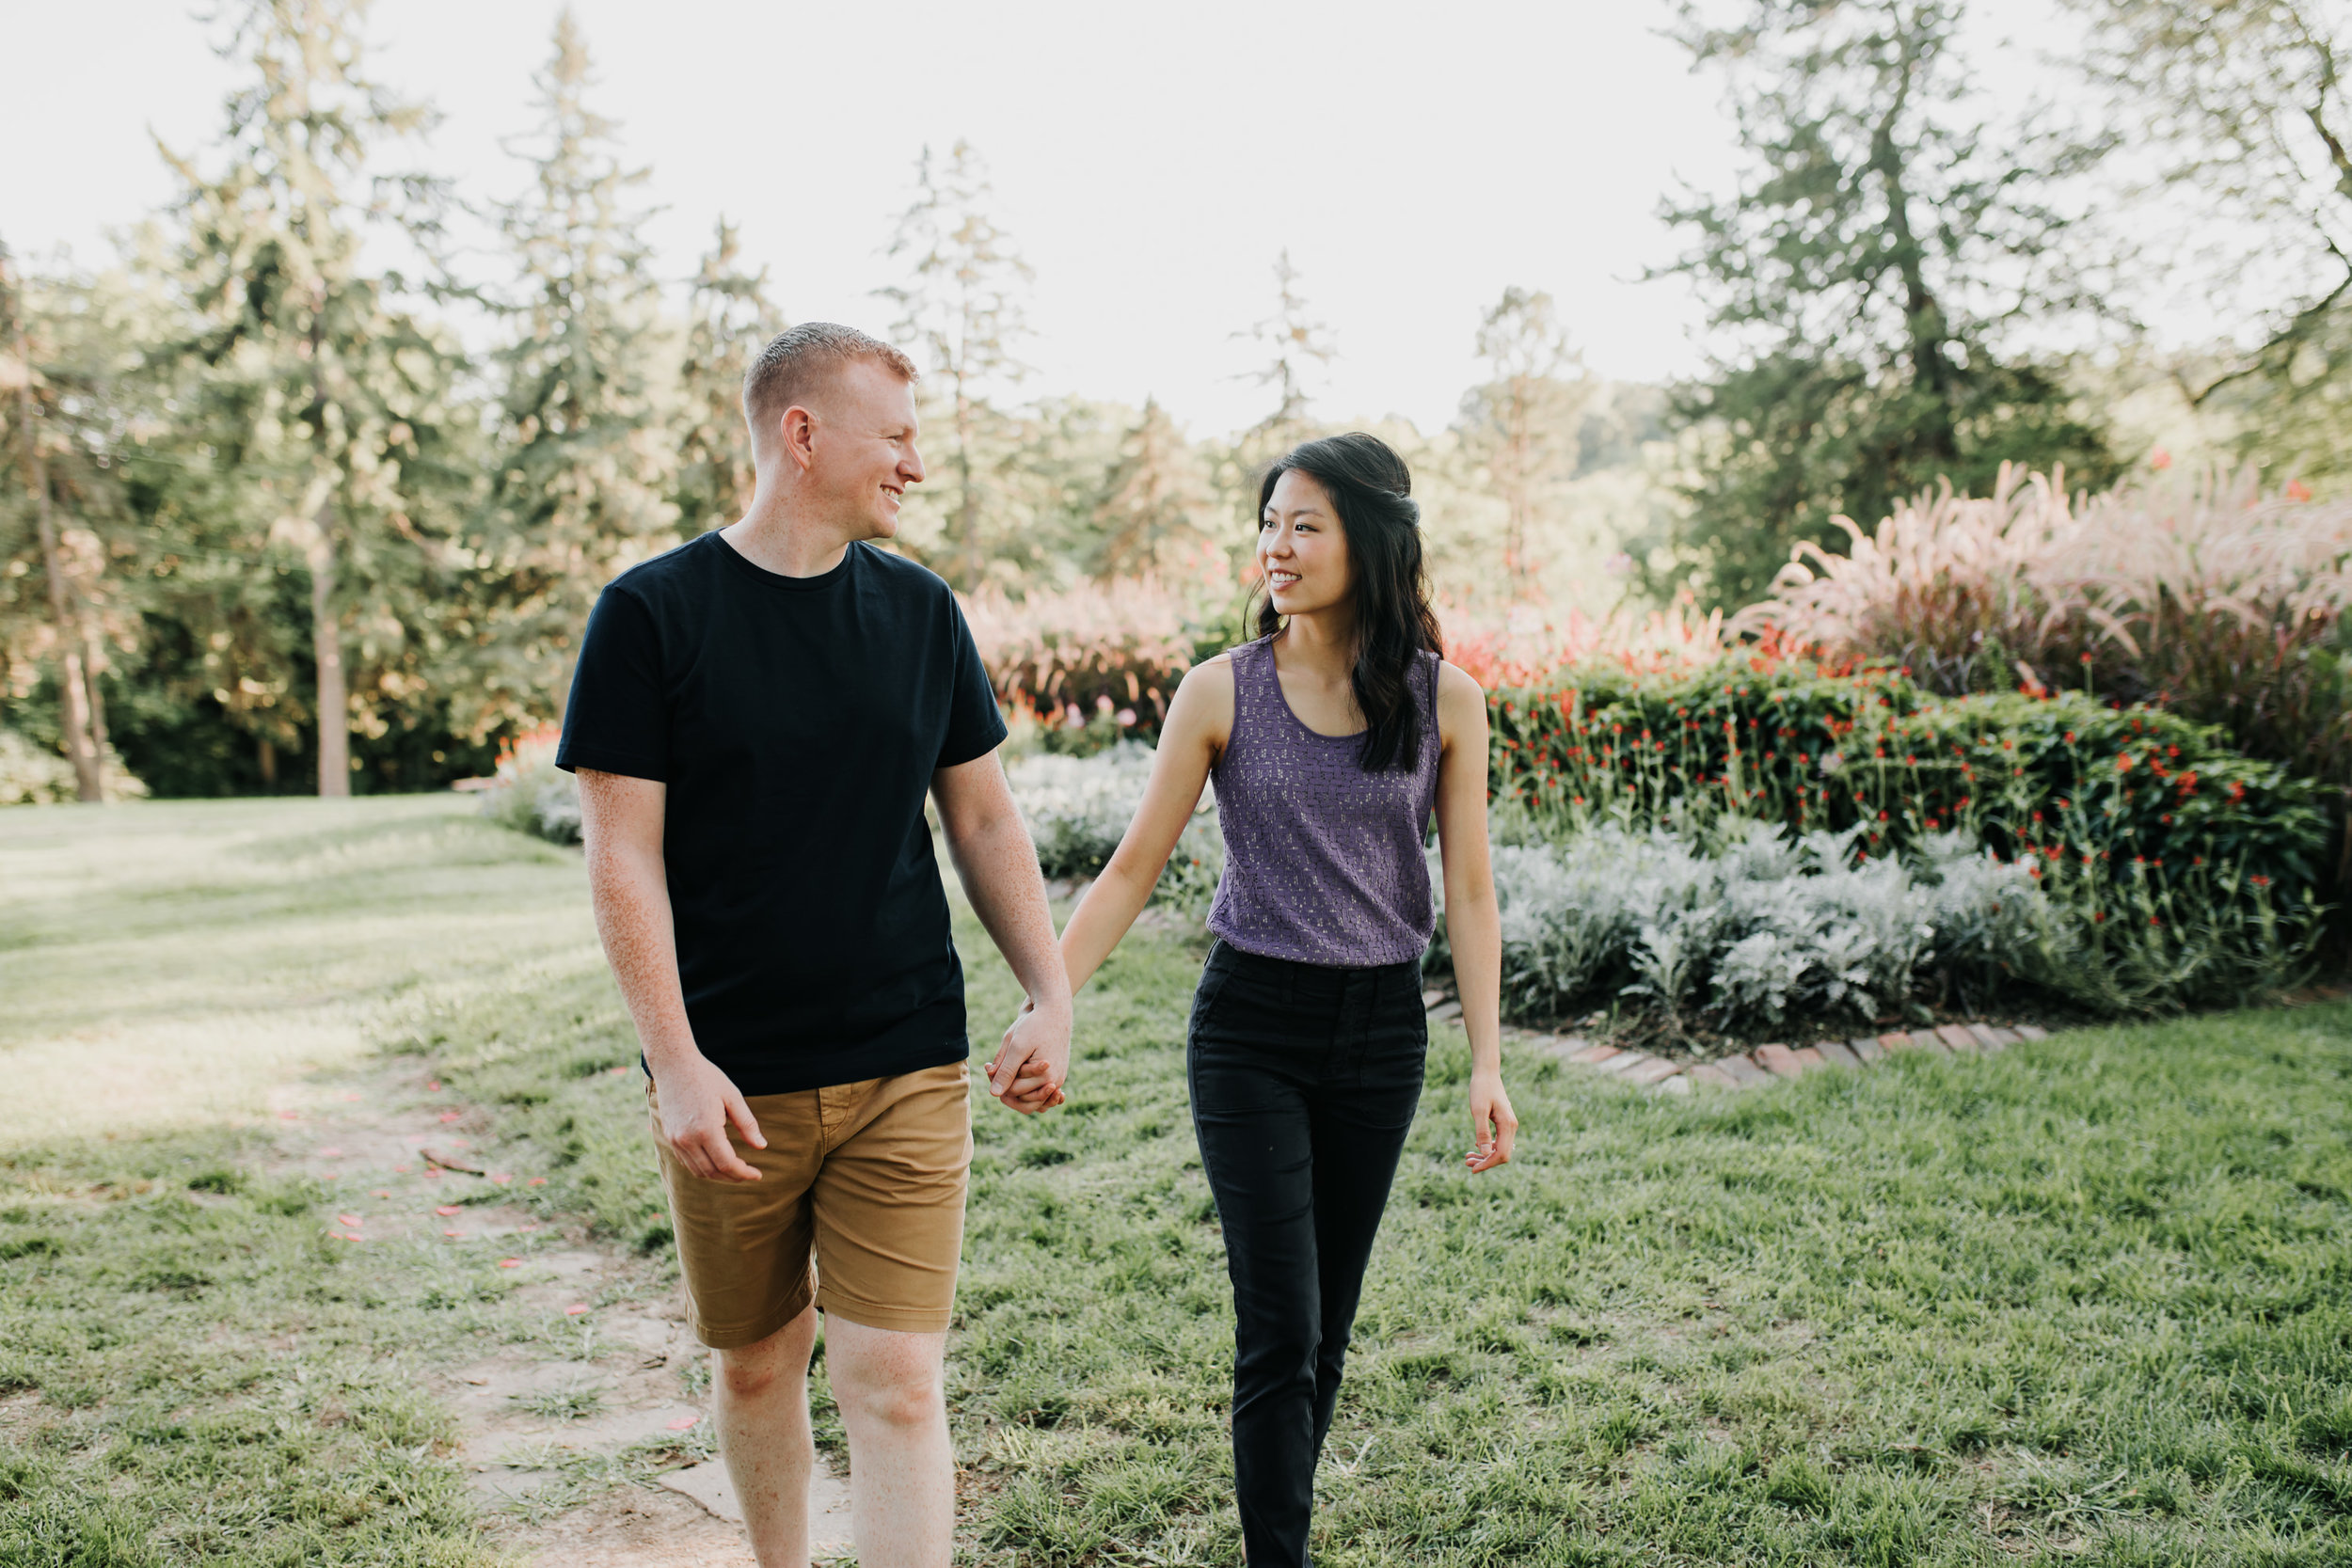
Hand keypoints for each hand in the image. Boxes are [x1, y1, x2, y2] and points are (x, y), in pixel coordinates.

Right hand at [650, 1053, 765, 1181]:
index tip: (757, 1174)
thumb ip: (747, 1124)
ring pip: (698, 1171)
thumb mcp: (733, 1097)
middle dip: (733, 1177)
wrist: (673, 1065)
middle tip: (749, 1173)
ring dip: (718, 1175)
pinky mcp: (669, 1137)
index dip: (744, 1173)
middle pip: (712, 1172)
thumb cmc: (707, 1077)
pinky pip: (687, 1162)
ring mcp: (675, 1139)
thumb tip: (762, 1147)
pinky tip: (716, 1161)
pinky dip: (703, 1167)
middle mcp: (687, 1138)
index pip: (727, 1163)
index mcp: (706, 1128)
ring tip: (735, 1170)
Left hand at [987, 997, 1071, 1113]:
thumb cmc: (1035, 1025)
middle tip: (992, 1065)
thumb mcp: (1017, 1046)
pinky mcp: (1056, 1074)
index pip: (1013, 1092)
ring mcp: (1057, 1079)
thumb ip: (1006, 1071)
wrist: (1054, 1011)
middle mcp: (1055, 1083)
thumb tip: (994, 1094)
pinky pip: (1037, 1088)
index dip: (997, 1081)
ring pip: (1029, 1094)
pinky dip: (1024, 1082)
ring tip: (1005, 1063)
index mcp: (1047, 1078)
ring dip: (1015, 1083)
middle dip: (1005, 1082)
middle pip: (1021, 1095)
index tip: (989, 1065)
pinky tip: (1014, 1069)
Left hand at [1465, 1068, 1516, 1173]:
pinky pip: (1498, 1140)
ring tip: (1467, 1157)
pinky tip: (1476, 1144)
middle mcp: (1511, 1127)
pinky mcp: (1503, 1122)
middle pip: (1502, 1154)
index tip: (1473, 1169)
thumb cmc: (1481, 1089)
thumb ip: (1482, 1132)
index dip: (1488, 1164)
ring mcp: (1508, 1125)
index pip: (1502, 1154)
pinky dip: (1487, 1146)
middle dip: (1485, 1161)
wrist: (1486, 1073)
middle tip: (1467, 1163)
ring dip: (1485, 1155)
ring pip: (1499, 1148)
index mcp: (1507, 1125)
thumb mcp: (1478, 1110)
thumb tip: (1486, 1153)